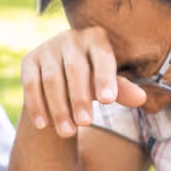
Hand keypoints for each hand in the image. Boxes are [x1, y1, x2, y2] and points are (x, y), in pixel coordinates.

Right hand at [20, 27, 149, 136]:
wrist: (62, 76)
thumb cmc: (94, 80)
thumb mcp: (109, 83)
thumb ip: (122, 90)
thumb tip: (141, 98)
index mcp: (96, 38)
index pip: (102, 58)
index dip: (105, 79)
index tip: (107, 101)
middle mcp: (71, 38)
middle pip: (75, 70)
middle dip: (80, 98)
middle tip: (85, 123)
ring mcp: (48, 47)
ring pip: (52, 79)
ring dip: (59, 108)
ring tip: (68, 132)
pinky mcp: (29, 60)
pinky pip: (31, 84)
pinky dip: (36, 105)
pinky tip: (43, 125)